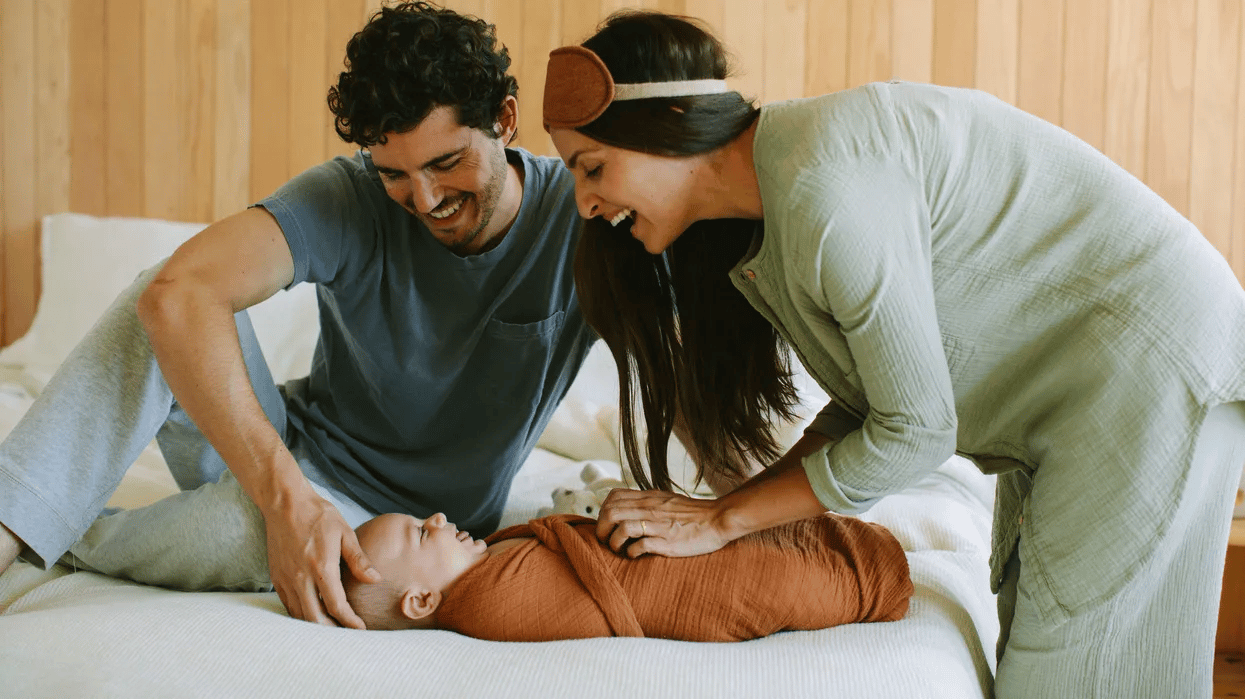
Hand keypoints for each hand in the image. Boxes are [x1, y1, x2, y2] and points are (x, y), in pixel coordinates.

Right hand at [263, 492, 379, 628]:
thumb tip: (376, 579)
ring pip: (299, 615)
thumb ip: (359, 560)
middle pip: (315, 618)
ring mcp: (286, 579)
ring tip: (332, 629)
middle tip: (348, 635)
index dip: (350, 621)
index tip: (360, 628)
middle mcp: (301, 578)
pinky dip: (301, 614)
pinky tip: (313, 614)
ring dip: (315, 625)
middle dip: (332, 632)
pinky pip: (288, 605)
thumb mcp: (345, 533)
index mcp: (321, 567)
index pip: (336, 605)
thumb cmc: (318, 515)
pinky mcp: (276, 577)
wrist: (284, 503)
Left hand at [595, 488, 732, 557]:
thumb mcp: (665, 500)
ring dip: (614, 542)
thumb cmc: (692, 514)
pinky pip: (639, 546)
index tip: (607, 524)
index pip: (613, 497)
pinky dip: (631, 552)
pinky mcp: (667, 541)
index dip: (603, 512)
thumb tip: (626, 509)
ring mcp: (658, 525)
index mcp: (648, 498)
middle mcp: (650, 508)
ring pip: (622, 528)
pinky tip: (635, 555)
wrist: (718, 519)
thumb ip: (646, 503)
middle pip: (611, 513)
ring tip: (619, 549)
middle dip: (602, 529)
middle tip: (606, 541)